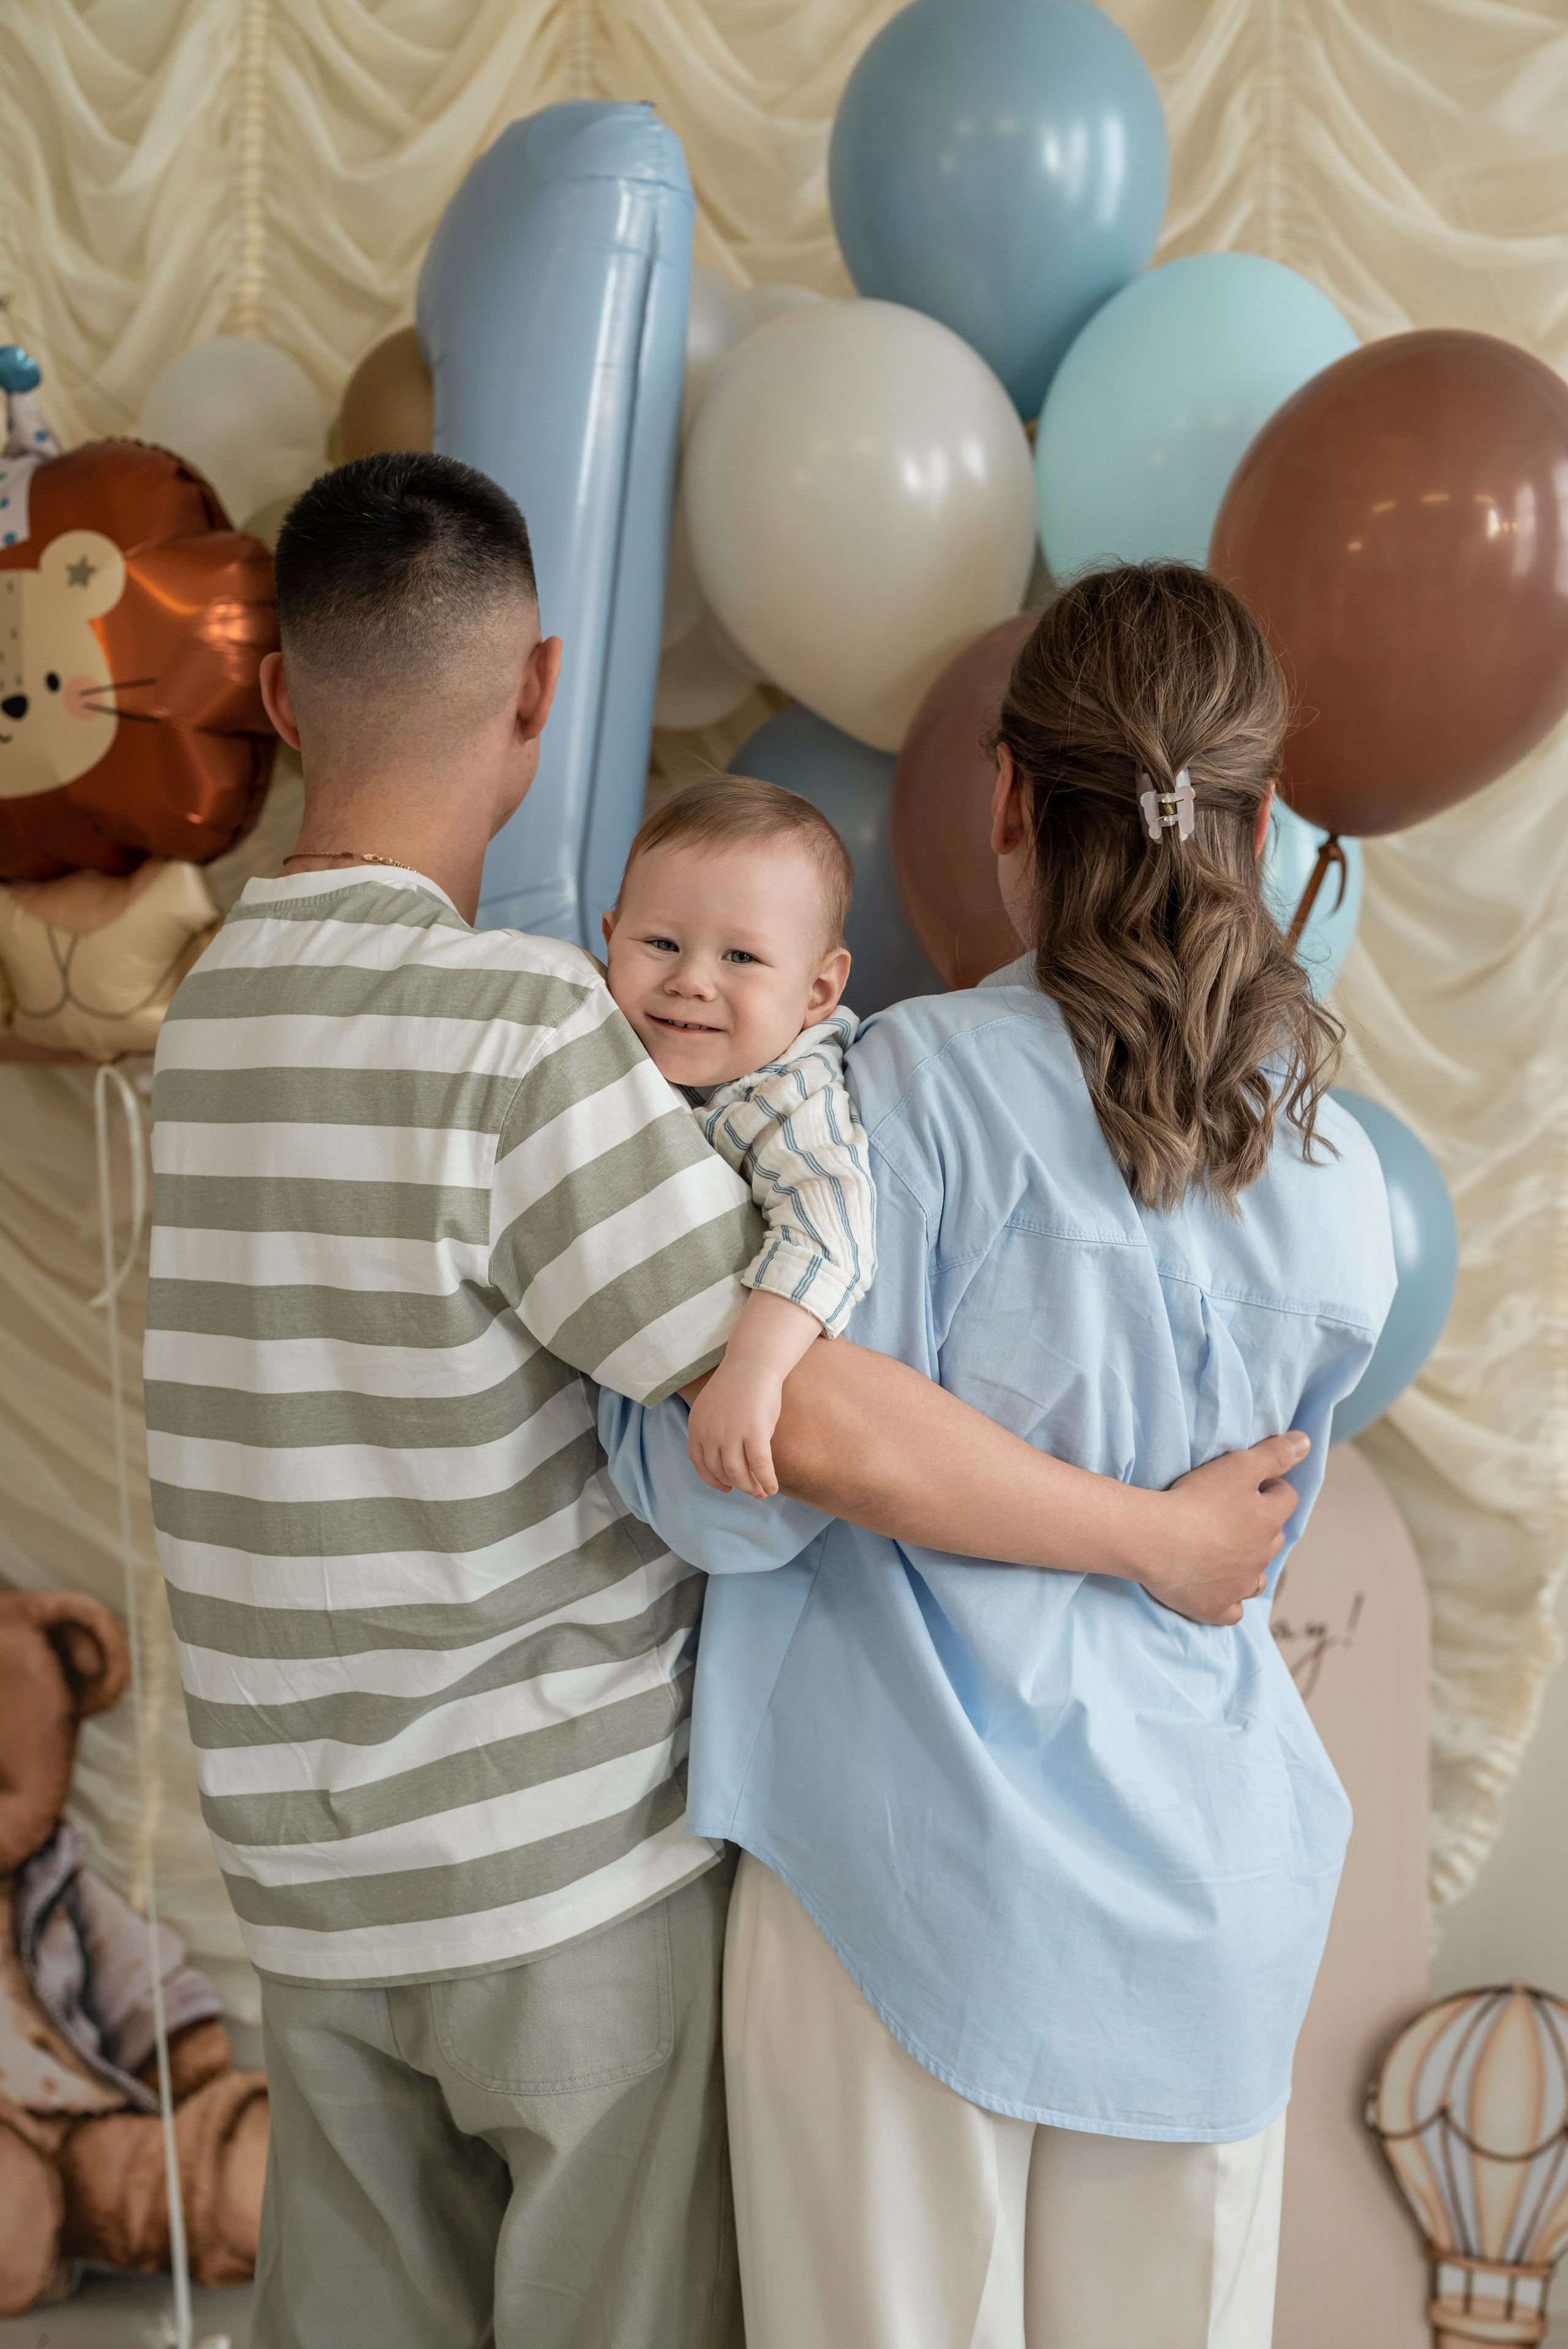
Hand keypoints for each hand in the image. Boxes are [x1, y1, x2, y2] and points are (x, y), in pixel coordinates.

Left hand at [687, 1357, 787, 1497]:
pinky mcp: (754, 1433)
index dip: (713, 1480)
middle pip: (720, 1471)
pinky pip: (760, 1466)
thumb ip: (714, 1431)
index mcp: (696, 1426)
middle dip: (736, 1485)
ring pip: (738, 1474)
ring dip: (751, 1488)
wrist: (753, 1363)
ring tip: (761, 1493)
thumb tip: (727, 1458)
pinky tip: (773, 1488)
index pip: (700, 1463)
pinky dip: (767, 1481)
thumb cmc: (739, 1384)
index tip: (726, 1488)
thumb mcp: (713, 1409)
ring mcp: (730, 1434)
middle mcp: (709, 1434)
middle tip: (751, 1491)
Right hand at [1140, 1432, 1309, 1625]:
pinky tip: (1217, 1591)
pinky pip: (1232, 1611)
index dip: (1270, 1486)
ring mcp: (1239, 1585)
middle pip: (1273, 1537)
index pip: (1285, 1497)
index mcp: (1269, 1520)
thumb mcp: (1238, 1465)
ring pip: (1256, 1576)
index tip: (1248, 1483)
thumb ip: (1275, 1454)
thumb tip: (1306, 1443)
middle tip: (1229, 1514)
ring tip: (1222, 1551)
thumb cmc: (1196, 1500)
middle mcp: (1260, 1555)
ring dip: (1248, 1564)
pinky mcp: (1215, 1608)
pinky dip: (1229, 1601)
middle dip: (1261, 1526)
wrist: (1156, 1540)